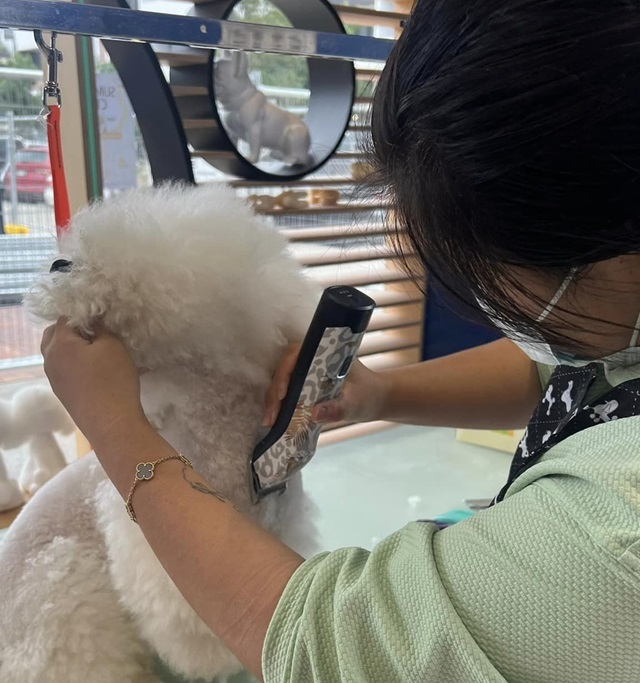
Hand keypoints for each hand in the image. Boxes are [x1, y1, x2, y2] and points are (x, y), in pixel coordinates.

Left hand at [41, 318, 147, 445]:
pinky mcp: (62, 393)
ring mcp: (54, 378)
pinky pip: (64, 370)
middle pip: (53, 335)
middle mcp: (50, 359)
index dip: (84, 316)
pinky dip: (76, 364)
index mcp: (60, 344)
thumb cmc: (113, 379)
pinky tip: (97, 370)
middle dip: (72, 330)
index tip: (102, 321)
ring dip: (73, 348)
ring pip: (57, 354)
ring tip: (98, 352)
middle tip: (96, 333)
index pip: (65, 318)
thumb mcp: (113, 346)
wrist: (111, 422)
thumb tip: (93, 322)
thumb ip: (101, 328)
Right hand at [263, 343, 389, 426]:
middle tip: (270, 416)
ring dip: (274, 398)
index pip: (296, 354)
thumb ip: (338, 408)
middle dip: (274, 391)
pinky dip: (280, 402)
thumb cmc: (369, 395)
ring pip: (283, 378)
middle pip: (285, 367)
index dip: (284, 372)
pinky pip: (288, 388)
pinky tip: (275, 418)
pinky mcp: (307, 381)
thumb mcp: (355, 403)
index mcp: (326, 352)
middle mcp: (314, 357)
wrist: (378, 398)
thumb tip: (314, 414)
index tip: (281, 393)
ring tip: (270, 420)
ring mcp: (309, 369)